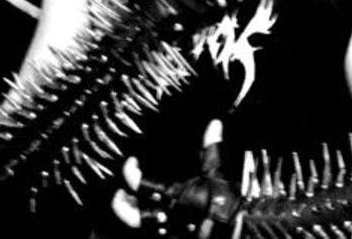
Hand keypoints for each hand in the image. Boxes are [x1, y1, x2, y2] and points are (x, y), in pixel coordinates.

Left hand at [111, 120, 227, 231]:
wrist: (232, 229)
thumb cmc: (222, 203)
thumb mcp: (217, 171)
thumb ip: (212, 147)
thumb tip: (214, 125)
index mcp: (171, 192)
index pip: (139, 183)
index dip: (130, 173)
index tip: (131, 163)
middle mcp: (164, 213)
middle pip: (131, 213)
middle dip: (122, 204)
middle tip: (119, 193)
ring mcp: (168, 228)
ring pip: (140, 225)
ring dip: (133, 215)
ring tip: (129, 206)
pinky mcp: (174, 236)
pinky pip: (156, 232)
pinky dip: (150, 225)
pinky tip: (153, 218)